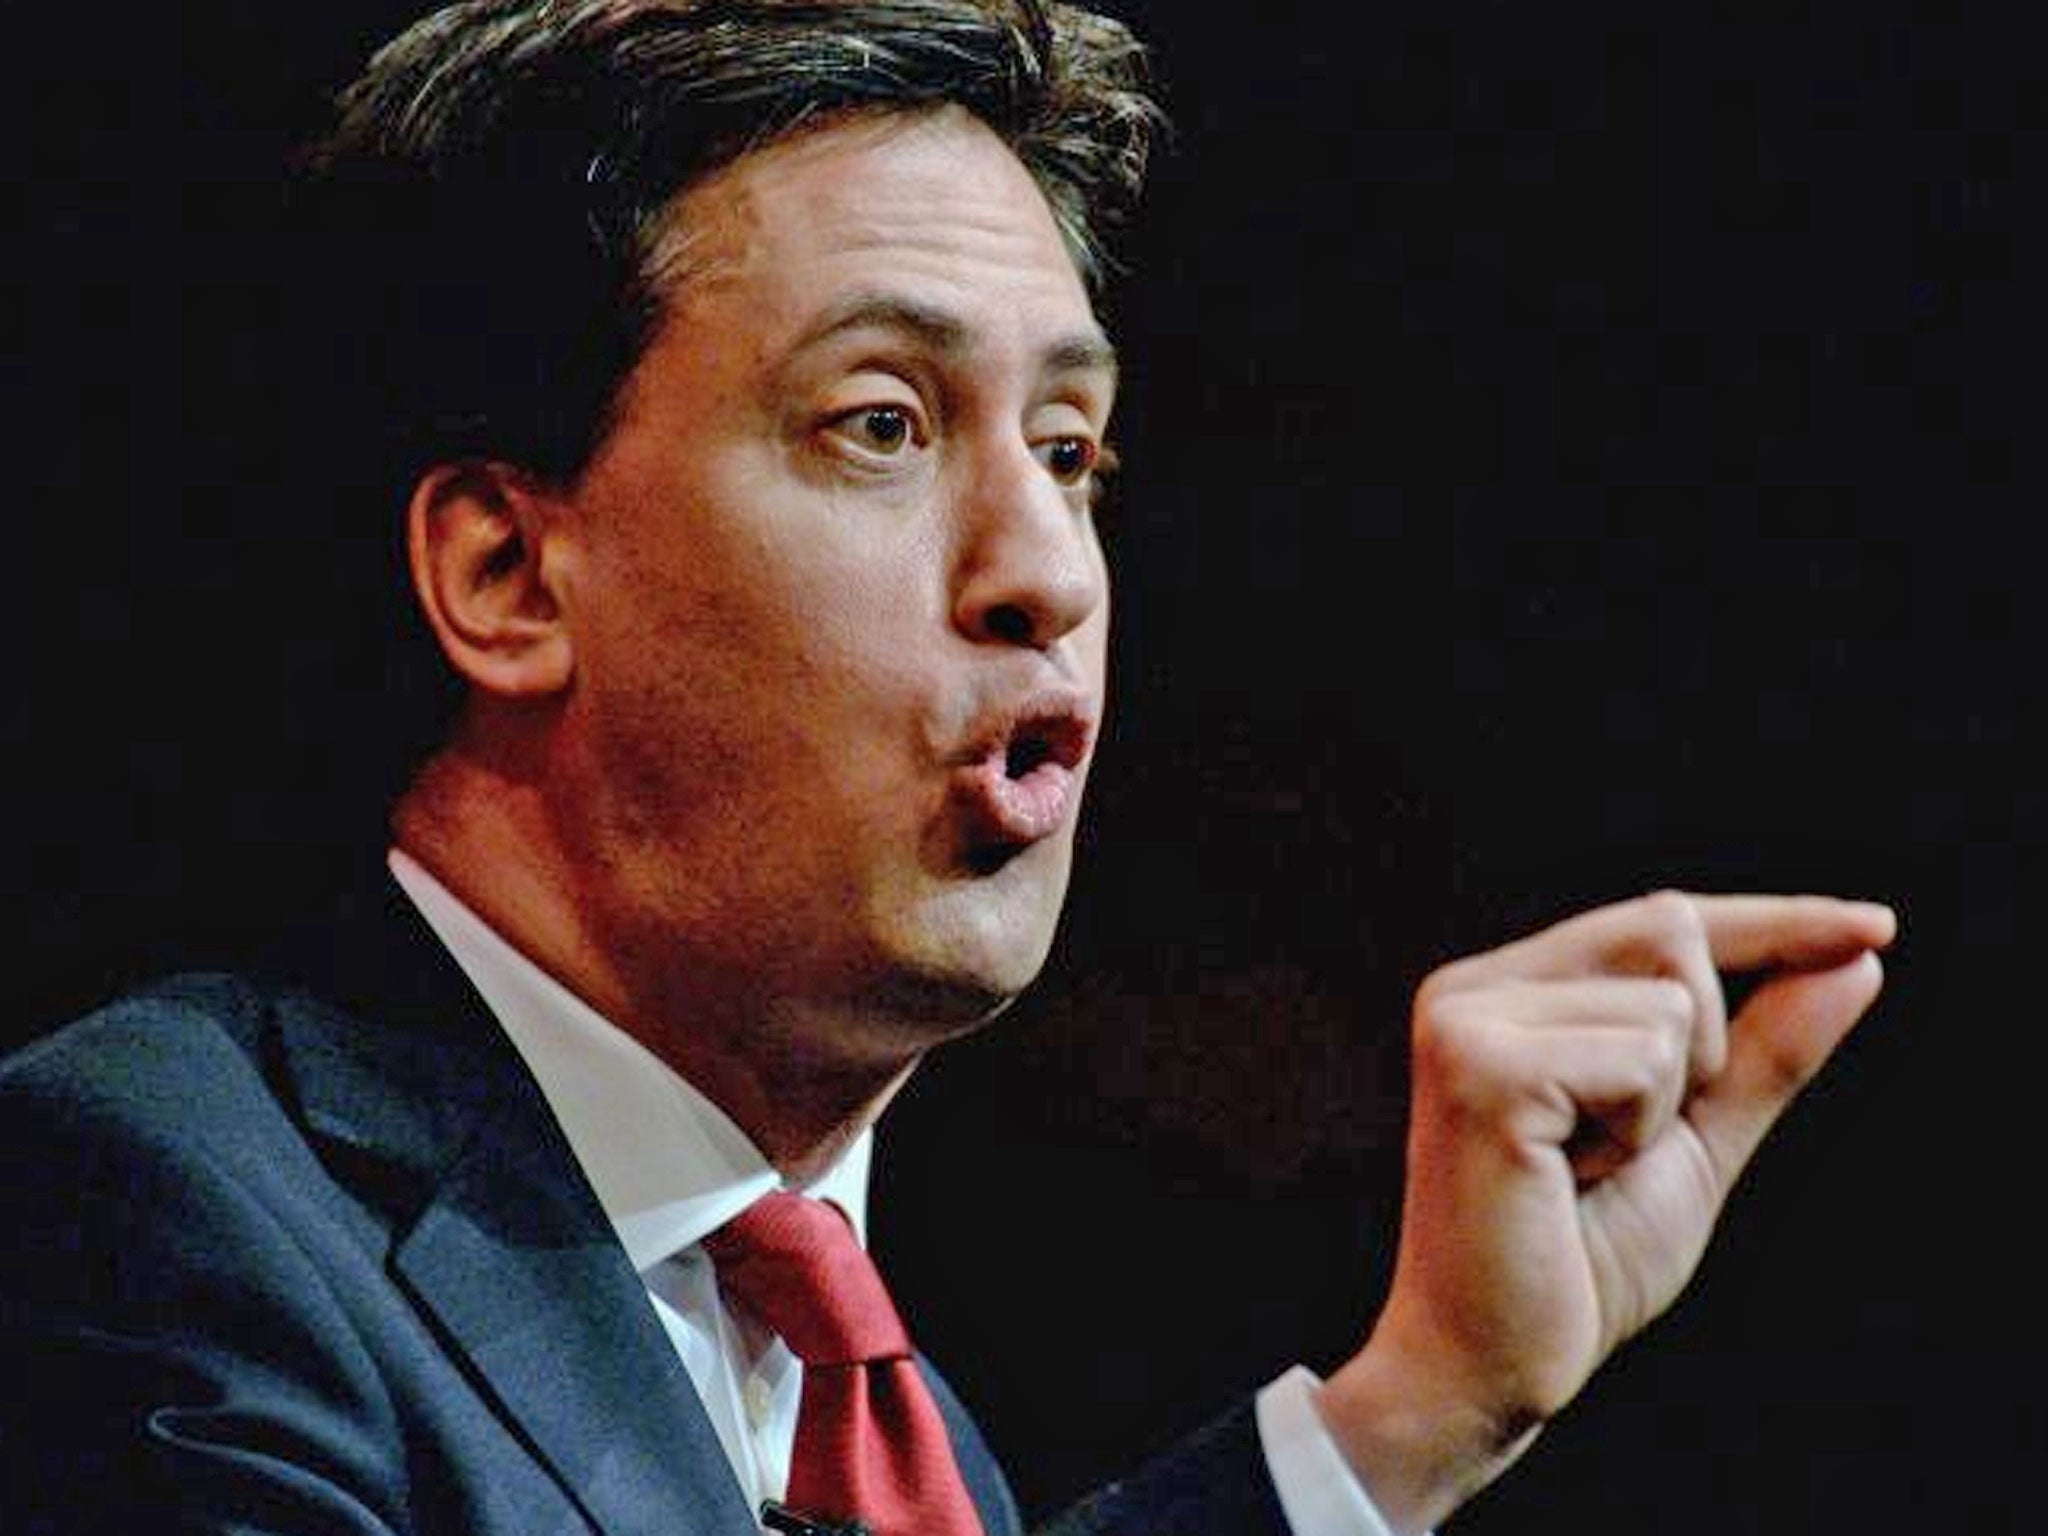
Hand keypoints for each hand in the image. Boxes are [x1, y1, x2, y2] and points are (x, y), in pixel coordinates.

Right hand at [1318, 891, 1895, 1533]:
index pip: (1658, 920)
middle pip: (1670, 932)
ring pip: (1667, 1006)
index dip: (1774, 920)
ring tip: (1584, 1170)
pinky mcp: (1480, 1069)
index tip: (1878, 927)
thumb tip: (1855, 963)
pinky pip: (1641, 1060)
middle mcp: (1473, 988)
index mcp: (1507, 993)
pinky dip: (1637, 1132)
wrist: (1490, 1364)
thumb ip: (1764, 1055)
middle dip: (1703, 1049)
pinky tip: (1568, 1177)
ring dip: (1663, 1108)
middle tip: (1622, 1148)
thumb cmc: (1576, 1261)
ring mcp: (1467, 1021)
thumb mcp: (1692, 1144)